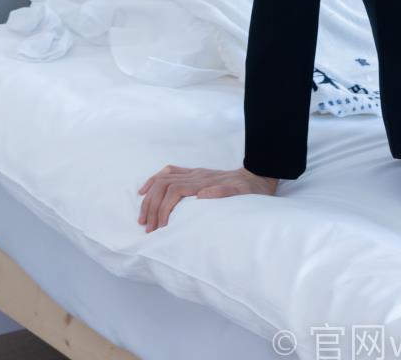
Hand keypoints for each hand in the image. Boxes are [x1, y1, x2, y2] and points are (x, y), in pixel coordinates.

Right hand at [136, 164, 278, 231]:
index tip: (160, 227)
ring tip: (143, 216)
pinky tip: (145, 190)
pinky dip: (154, 180)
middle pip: (163, 186)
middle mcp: (196, 176)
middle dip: (152, 207)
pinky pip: (169, 173)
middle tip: (147, 227)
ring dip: (149, 198)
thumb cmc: (250, 189)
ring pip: (162, 180)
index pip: (174, 192)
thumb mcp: (242, 193)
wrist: (258, 175)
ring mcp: (194, 173)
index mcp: (204, 182)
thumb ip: (224, 193)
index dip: (163, 209)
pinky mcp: (195, 173)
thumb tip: (201, 194)